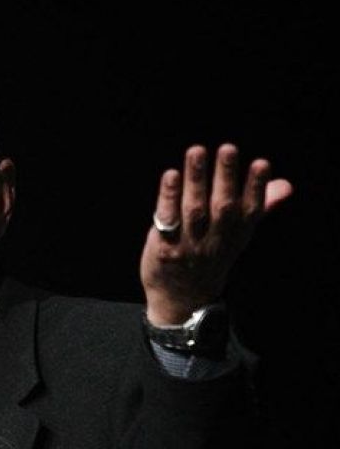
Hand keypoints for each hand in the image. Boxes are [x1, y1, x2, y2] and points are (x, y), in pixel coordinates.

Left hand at [141, 143, 292, 324]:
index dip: (256, 188)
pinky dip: (168, 197)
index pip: (250, 211)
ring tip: (197, 151)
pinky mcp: (164, 247)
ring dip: (196, 179)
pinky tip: (171, 175)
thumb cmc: (210, 257)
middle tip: (228, 148)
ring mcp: (188, 245)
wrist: (182, 300)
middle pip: (222, 207)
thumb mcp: (238, 238)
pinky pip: (166, 220)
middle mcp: (215, 240)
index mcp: (236, 237)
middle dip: (226, 177)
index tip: (261, 164)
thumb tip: (285, 185)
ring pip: (193, 209)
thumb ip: (259, 209)